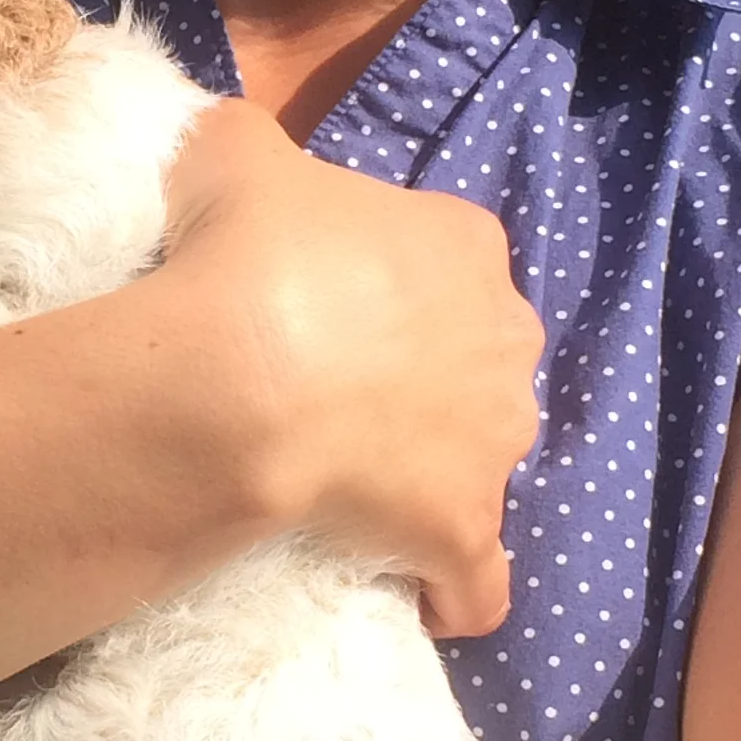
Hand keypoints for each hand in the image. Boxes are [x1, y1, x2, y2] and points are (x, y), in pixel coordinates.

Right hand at [156, 101, 542, 632]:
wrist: (242, 376)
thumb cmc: (246, 252)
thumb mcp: (236, 150)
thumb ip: (252, 144)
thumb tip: (238, 149)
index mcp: (464, 243)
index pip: (446, 261)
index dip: (386, 287)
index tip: (324, 309)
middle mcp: (504, 337)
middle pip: (475, 360)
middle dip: (424, 380)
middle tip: (331, 396)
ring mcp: (495, 442)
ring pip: (483, 461)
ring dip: (435, 476)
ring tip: (356, 492)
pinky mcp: (467, 531)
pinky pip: (480, 581)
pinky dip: (456, 591)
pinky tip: (420, 596)